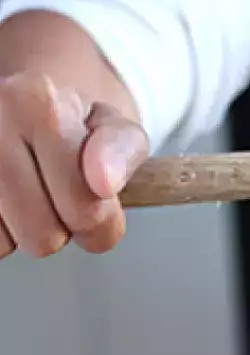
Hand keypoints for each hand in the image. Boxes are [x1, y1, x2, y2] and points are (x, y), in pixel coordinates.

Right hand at [0, 71, 146, 260]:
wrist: (26, 111)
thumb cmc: (75, 129)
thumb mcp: (117, 131)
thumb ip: (122, 152)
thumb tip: (103, 181)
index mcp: (38, 102)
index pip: (85, 210)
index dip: (101, 221)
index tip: (96, 196)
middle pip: (43, 237)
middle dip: (62, 228)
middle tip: (58, 194)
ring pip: (6, 243)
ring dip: (25, 231)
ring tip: (29, 192)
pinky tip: (4, 201)